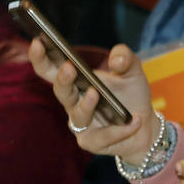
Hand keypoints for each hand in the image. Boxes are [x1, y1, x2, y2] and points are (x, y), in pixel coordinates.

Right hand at [27, 40, 157, 164]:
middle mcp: (72, 102)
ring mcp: (80, 123)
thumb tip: (116, 59)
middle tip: (69, 68)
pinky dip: (119, 129)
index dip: (39, 57)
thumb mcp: (131, 70)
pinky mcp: (92, 142)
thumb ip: (125, 57)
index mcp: (75, 81)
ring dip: (86, 105)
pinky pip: (102, 136)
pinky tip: (134, 120)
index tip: (37, 42)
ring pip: (77, 115)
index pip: (49, 69)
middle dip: (63, 79)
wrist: (146, 124)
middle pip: (60, 91)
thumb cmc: (131, 94)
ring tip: (95, 93)